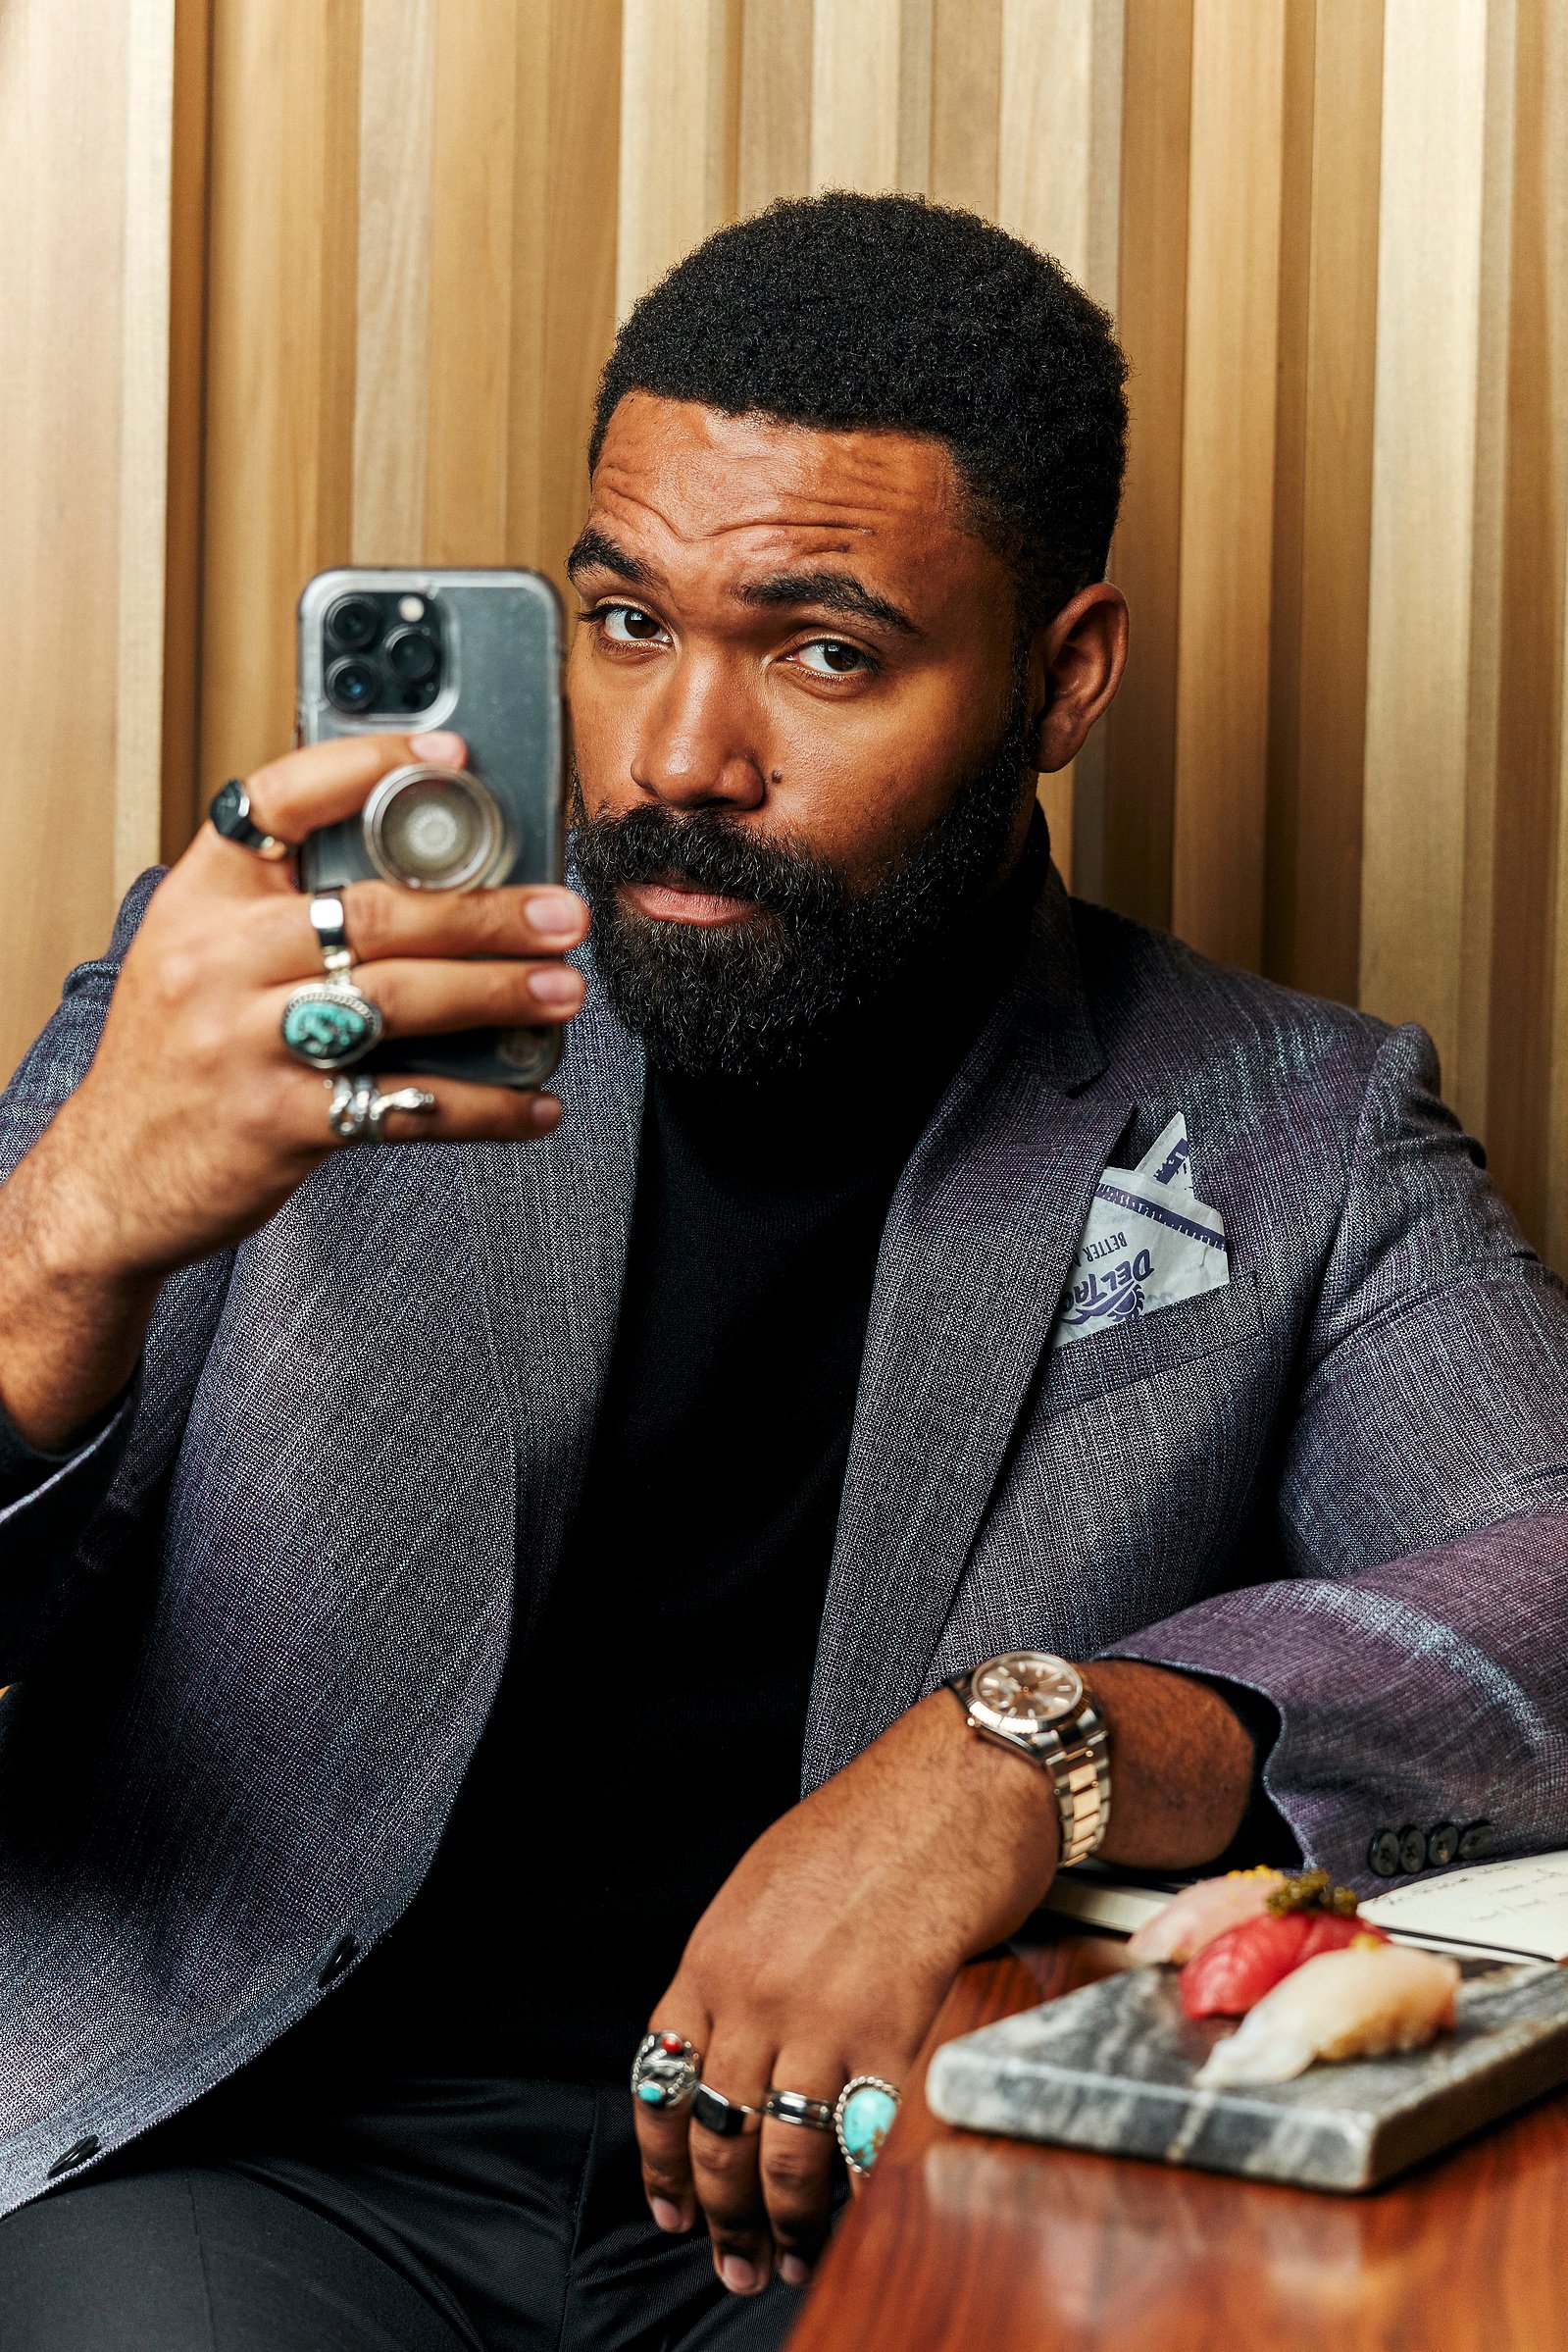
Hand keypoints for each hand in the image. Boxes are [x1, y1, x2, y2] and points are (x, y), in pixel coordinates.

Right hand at [0, 729, 589, 1446]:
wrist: (112, 1178)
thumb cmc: (175, 1057)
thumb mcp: (196, 955)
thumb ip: (278, 909)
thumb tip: (421, 871)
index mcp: (203, 900)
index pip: (279, 800)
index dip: (368, 768)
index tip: (454, 758)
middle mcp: (220, 961)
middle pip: (374, 914)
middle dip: (486, 913)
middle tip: (562, 914)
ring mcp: (248, 1043)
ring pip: (399, 1001)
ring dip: (497, 994)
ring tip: (564, 992)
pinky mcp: (282, 1123)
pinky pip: (405, 1107)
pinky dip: (483, 1107)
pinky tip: (535, 1103)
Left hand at [632, 1691, 1058, 2295]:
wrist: (957, 1784)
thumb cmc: (873, 1823)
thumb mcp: (768, 1883)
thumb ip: (737, 1963)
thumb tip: (727, 2041)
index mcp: (712, 1954)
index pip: (659, 2080)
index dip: (661, 2159)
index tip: (670, 2206)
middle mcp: (753, 1993)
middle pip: (716, 2130)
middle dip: (720, 2210)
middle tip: (732, 2258)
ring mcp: (820, 2016)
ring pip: (780, 2153)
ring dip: (781, 2221)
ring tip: (787, 2257)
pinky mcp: (892, 2032)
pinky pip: (855, 2140)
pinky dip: (848, 2192)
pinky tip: (849, 2216)